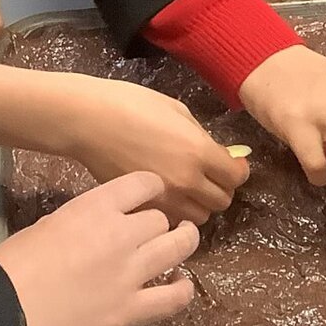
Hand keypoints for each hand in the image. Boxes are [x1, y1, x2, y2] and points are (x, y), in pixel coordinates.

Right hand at [0, 172, 198, 325]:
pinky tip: (180, 284)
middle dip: (160, 224)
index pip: (143, 184)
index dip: (153, 189)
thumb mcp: (47, 225)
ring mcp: (131, 272)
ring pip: (177, 247)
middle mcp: (121, 233)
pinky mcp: (132, 310)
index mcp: (95, 207)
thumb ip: (80, 222)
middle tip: (159, 230)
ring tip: (183, 242)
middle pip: (160, 219)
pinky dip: (183, 289)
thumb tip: (93, 230)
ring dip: (183, 243)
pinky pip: (174, 297)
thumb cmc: (13, 267)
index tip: (153, 196)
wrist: (6, 311)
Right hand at [68, 78, 247, 225]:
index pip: (237, 177)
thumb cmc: (131, 104)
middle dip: (221, 188)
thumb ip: (202, 136)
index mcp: (199, 152)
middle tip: (211, 176)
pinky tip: (167, 197)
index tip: (232, 163)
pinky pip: (171, 221)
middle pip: (222, 201)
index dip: (238, 170)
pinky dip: (175, 213)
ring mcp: (163, 199)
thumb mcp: (177, 110)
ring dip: (199, 204)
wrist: (87, 121)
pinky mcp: (142, 207)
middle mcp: (186, 181)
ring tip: (188, 189)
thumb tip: (217, 153)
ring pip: (199, 218)